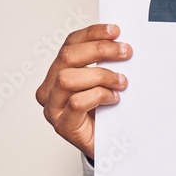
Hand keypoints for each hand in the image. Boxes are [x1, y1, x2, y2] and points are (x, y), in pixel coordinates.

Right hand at [35, 23, 130, 160]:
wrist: (108, 144)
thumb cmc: (106, 111)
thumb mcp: (105, 81)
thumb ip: (105, 62)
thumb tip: (121, 41)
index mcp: (58, 72)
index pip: (70, 44)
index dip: (92, 34)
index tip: (115, 31)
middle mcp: (50, 88)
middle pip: (68, 57)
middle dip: (100, 50)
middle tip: (126, 52)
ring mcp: (53, 108)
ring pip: (68, 79)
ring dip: (101, 76)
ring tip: (121, 81)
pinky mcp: (63, 126)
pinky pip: (76, 103)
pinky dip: (99, 96)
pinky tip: (114, 98)